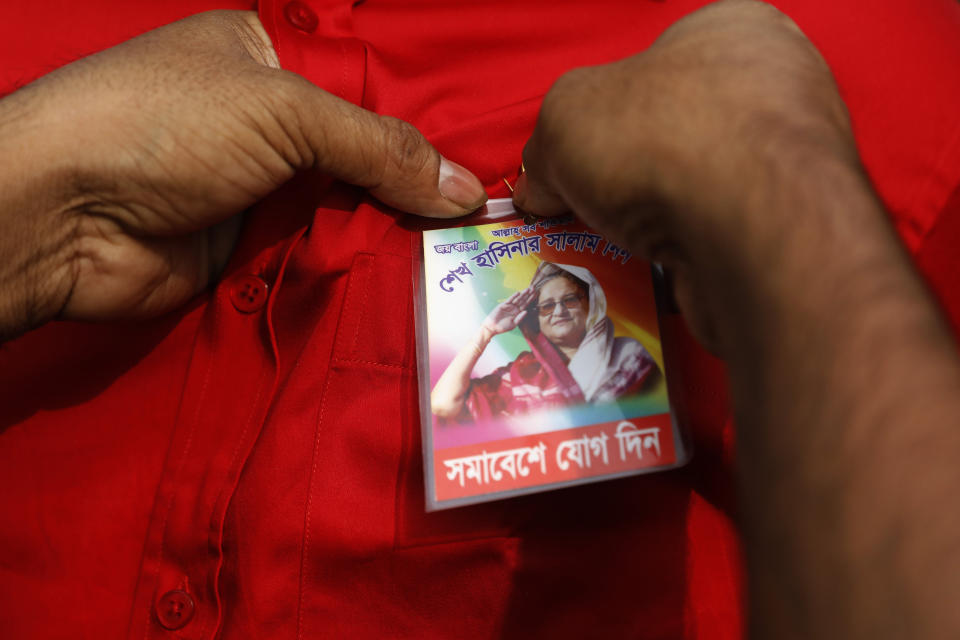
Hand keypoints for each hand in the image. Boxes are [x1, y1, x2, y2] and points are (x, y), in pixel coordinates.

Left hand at [0, 10, 485, 338]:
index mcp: (267, 61)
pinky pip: (317, 259)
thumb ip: (379, 149)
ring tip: (457, 256)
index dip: (419, 125)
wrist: (66, 219)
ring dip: (385, 235)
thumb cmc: (164, 127)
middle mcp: (265, 126)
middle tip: (481, 221)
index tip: (478, 163)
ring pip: (343, 213)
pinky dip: (351, 271)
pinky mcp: (249, 251)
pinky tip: (404, 283)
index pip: (366, 90)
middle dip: (411, 189)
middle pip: (360, 158)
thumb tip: (465, 189)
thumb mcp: (284, 113)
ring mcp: (257, 191)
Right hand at [482, 288, 537, 335]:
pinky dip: (513, 296)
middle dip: (528, 294)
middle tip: (534, 288)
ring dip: (522, 294)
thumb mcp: (513, 324)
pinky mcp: (503, 305)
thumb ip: (520, 318)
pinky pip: (509, 300)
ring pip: (517, 299)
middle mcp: (514, 308)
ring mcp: (509, 306)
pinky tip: (518, 293)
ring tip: (528, 289)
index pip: (526, 305)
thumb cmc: (503, 327)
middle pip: (523, 300)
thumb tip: (526, 311)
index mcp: (518, 312)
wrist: (493, 327)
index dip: (530, 299)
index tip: (535, 294)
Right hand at [513, 0, 861, 351]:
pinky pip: (726, 237)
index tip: (582, 151)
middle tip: (589, 201)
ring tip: (619, 239)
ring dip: (658, 218)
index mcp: (733, 30)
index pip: (662, 61)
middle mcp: (778, 87)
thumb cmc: (664, 138)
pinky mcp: (798, 229)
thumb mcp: (566, 119)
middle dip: (630, 171)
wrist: (750, 229)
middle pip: (680, 132)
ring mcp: (796, 162)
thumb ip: (546, 149)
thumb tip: (539, 186)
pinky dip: (689, 253)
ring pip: (704, 190)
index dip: (611, 108)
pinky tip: (659, 267)